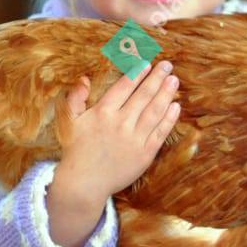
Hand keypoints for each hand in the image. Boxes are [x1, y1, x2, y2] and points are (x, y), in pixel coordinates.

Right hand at [55, 60, 180, 204]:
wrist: (84, 184)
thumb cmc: (77, 150)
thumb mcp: (71, 121)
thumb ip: (76, 98)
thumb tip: (84, 78)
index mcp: (103, 113)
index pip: (124, 86)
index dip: (137, 73)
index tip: (146, 62)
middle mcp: (120, 123)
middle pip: (143, 95)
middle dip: (156, 78)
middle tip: (167, 65)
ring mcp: (134, 139)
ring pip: (154, 111)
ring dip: (166, 93)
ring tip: (174, 80)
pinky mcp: (145, 154)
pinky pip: (160, 132)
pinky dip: (169, 118)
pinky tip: (175, 106)